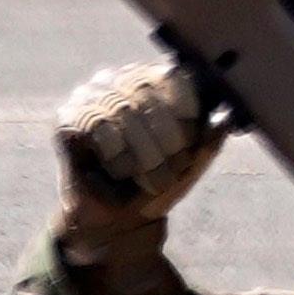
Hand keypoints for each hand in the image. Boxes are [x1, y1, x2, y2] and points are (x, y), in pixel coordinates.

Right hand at [51, 53, 219, 226]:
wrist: (121, 217)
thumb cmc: (160, 181)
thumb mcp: (193, 160)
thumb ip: (210, 136)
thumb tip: (226, 113)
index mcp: (155, 79)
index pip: (174, 76)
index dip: (185, 111)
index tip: (189, 145)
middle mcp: (122, 79)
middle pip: (147, 92)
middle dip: (164, 139)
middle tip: (169, 171)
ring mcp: (91, 95)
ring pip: (122, 109)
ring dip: (142, 152)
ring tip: (148, 179)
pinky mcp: (67, 117)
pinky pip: (96, 125)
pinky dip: (116, 154)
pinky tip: (120, 171)